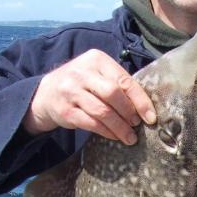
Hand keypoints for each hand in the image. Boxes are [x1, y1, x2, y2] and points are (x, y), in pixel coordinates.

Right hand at [23, 49, 156, 141]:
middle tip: (136, 125)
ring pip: (102, 112)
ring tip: (130, 137)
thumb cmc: (82, 84)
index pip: (123, 80)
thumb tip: (145, 107)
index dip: (140, 100)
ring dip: (119, 127)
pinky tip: (114, 136)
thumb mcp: (97, 74)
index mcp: (96, 59)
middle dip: (128, 112)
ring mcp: (71, 91)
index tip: (151, 117)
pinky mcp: (65, 110)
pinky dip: (106, 131)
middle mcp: (82, 73)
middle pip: (113, 94)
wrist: (46, 93)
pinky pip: (91, 123)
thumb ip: (117, 83)